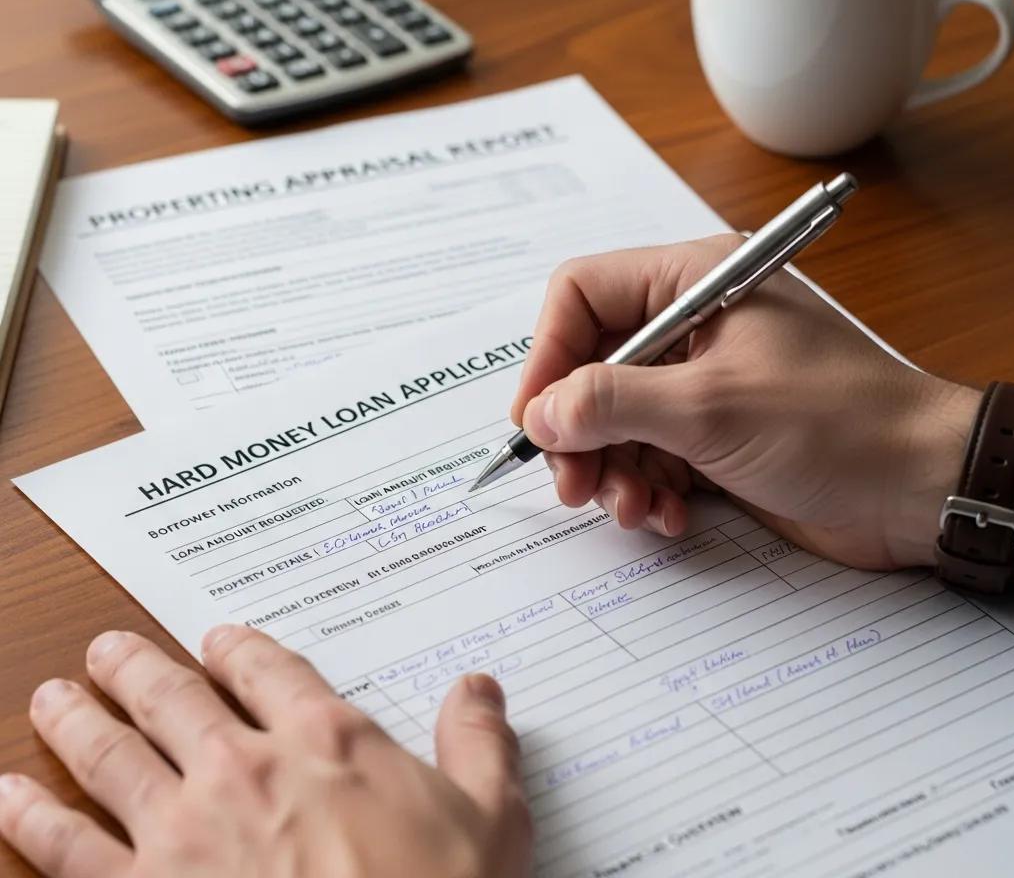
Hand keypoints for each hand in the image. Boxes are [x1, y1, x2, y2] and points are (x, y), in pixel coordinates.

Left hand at [0, 627, 530, 877]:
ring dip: (78, 720)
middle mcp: (247, 770)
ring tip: (53, 696)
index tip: (217, 638)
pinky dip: (34, 817)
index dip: (238, 647)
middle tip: (109, 650)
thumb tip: (479, 689)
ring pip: (114, 755)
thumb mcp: (491, 820)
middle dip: (137, 668)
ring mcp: (186, 832)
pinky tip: (11, 796)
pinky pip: (70, 850)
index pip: (270, 670)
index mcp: (327, 741)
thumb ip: (481, 744)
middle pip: (176, 698)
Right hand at [511, 236, 980, 571]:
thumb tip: (541, 413)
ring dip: (611, 469)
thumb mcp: (709, 408)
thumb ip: (612, 403)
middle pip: (592, 365)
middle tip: (573, 485)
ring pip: (615, 418)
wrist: (922, 488)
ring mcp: (702, 381)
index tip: (534, 419)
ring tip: (629, 508)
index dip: (548, 355)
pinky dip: (647, 488)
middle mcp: (692, 324)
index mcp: (695, 282)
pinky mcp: (713, 433)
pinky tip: (666, 515)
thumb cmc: (838, 424)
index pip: (584, 295)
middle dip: (578, 430)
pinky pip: (650, 454)